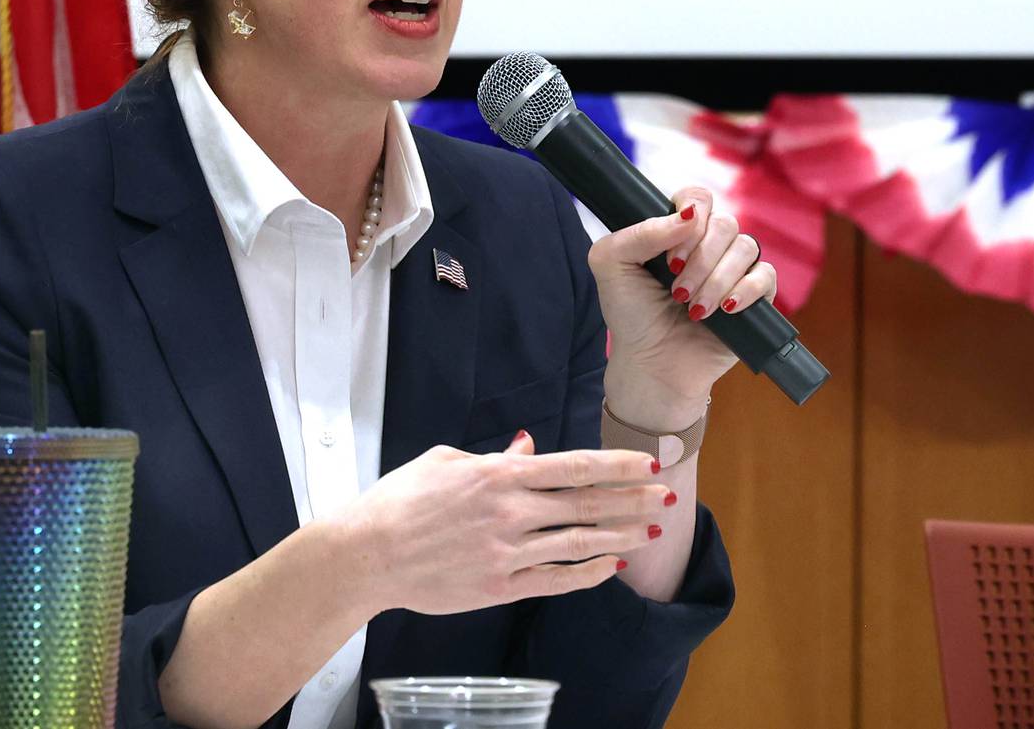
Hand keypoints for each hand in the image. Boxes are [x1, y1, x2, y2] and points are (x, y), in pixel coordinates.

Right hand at [330, 431, 671, 617]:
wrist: (367, 553)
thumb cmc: (398, 501)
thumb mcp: (444, 462)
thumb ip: (492, 456)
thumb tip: (527, 446)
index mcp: (498, 474)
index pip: (573, 466)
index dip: (615, 465)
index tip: (645, 462)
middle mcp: (511, 511)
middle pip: (587, 503)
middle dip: (632, 498)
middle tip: (666, 494)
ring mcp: (508, 552)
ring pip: (579, 542)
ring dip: (620, 535)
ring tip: (649, 530)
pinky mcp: (500, 587)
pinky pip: (556, 580)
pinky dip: (588, 573)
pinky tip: (610, 566)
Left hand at [587, 186, 777, 402]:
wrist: (651, 363)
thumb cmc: (629, 314)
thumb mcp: (611, 265)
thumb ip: (638, 233)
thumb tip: (689, 216)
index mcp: (676, 230)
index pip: (697, 198)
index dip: (689, 217)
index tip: (669, 256)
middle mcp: (707, 245)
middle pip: (724, 223)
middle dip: (700, 258)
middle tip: (677, 290)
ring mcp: (732, 269)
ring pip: (746, 247)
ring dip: (716, 279)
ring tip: (694, 309)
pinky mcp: (755, 296)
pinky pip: (766, 275)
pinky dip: (745, 290)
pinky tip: (724, 309)